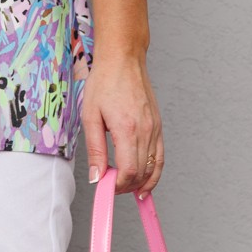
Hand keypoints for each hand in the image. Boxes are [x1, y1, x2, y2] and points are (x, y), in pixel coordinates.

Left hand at [81, 50, 163, 194]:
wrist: (123, 60)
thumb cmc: (105, 83)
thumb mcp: (91, 116)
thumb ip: (95, 150)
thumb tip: (96, 176)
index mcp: (127, 129)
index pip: (129, 171)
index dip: (118, 186)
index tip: (105, 187)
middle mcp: (146, 131)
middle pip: (142, 173)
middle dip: (127, 186)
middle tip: (111, 188)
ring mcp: (155, 128)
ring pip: (154, 167)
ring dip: (142, 183)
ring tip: (129, 191)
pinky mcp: (158, 125)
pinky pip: (160, 155)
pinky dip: (154, 171)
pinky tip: (146, 180)